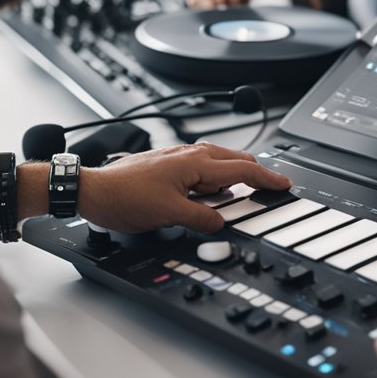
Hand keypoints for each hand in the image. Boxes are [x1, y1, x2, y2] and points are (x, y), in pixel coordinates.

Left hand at [77, 142, 290, 233]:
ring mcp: (177, 158)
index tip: (283, 184)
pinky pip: (202, 170)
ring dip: (233, 177)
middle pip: (234, 161)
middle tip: (271, 187)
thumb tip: (220, 222)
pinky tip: (211, 193)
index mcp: (195, 162)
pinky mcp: (168, 166)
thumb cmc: (124, 197)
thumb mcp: (169, 215)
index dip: (266, 178)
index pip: (242, 169)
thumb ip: (201, 218)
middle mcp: (189, 155)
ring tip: (244, 192)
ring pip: (217, 164)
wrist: (92, 190)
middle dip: (255, 173)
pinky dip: (215, 180)